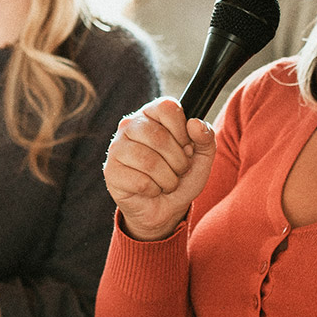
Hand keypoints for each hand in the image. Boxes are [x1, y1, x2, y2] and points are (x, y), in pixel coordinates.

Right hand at [103, 97, 215, 240]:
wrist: (165, 208)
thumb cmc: (181, 176)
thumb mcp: (202, 157)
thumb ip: (205, 137)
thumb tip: (195, 123)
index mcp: (152, 114)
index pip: (167, 108)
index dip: (183, 131)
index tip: (186, 146)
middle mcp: (130, 125)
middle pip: (159, 137)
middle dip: (178, 161)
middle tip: (179, 170)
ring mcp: (117, 147)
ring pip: (149, 162)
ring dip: (168, 179)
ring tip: (167, 182)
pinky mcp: (111, 171)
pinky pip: (140, 182)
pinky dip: (154, 190)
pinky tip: (152, 189)